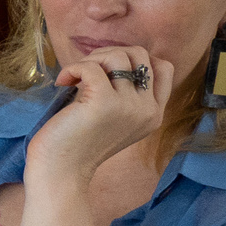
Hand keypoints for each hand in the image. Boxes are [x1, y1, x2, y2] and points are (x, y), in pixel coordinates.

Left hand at [28, 45, 173, 182]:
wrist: (62, 172)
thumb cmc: (79, 143)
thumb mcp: (115, 118)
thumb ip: (125, 95)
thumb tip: (115, 58)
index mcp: (154, 114)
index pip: (163, 68)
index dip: (134, 58)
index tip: (108, 70)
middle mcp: (148, 110)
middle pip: (141, 55)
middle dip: (109, 54)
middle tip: (87, 71)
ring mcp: (129, 107)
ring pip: (117, 56)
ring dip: (91, 59)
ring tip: (75, 77)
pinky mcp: (104, 103)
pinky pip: (91, 67)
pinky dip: (72, 68)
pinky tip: (63, 83)